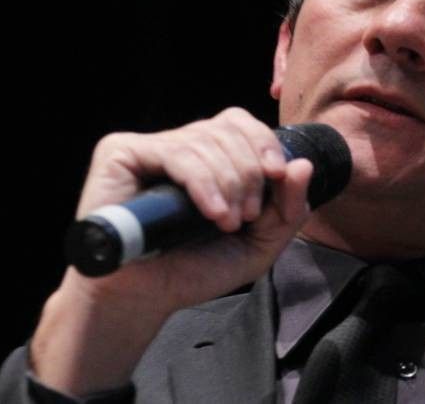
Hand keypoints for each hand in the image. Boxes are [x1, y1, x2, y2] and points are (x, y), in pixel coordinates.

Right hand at [30, 107, 312, 395]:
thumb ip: (288, 209)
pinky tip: (211, 212)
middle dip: (250, 172)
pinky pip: (176, 154)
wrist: (143, 298)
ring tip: (227, 223)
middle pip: (229, 128)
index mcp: (210, 157)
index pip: (242, 125)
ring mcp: (149, 147)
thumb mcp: (259, 244)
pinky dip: (203, 182)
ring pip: (206, 141)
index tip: (278, 175)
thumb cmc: (195, 269)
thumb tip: (304, 164)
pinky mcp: (121, 154)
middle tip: (247, 215)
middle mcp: (180, 145)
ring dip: (229, 183)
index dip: (265, 143)